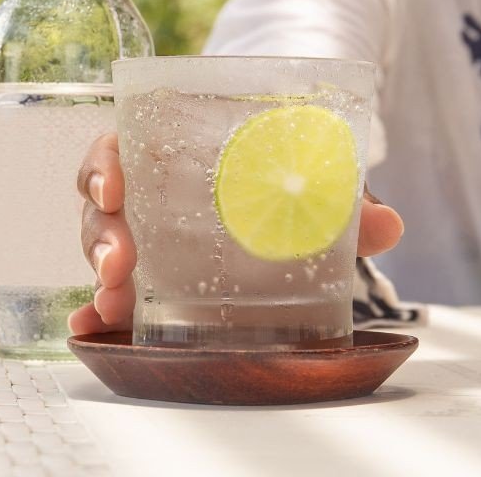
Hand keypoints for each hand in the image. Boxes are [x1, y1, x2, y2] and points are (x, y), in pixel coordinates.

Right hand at [69, 132, 404, 334]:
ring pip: (102, 247)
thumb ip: (345, 200)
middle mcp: (145, 189)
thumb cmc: (283, 169)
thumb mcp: (312, 177)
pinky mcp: (149, 274)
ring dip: (99, 276)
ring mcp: (142, 233)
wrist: (289, 183)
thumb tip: (388, 226)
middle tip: (120, 265)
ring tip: (113, 305)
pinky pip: (111, 289)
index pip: (117, 147)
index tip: (114, 187)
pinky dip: (95, 313)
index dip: (104, 166)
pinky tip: (92, 333)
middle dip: (101, 236)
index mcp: (168, 148)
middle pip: (101, 205)